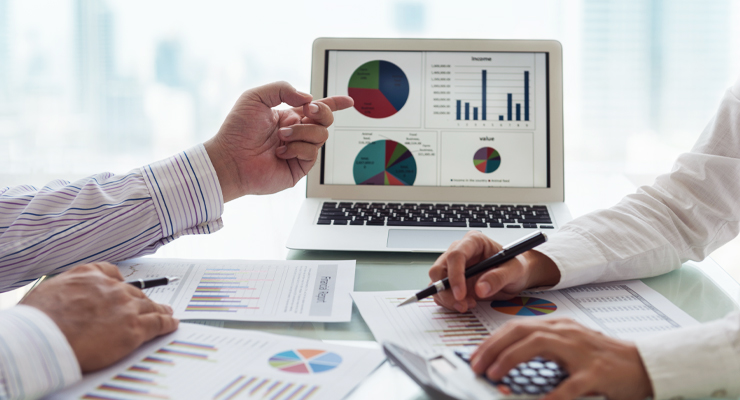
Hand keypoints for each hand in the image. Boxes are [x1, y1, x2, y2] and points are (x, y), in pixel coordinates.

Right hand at [21, 262, 178, 371]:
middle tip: (148, 304)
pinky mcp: (135, 329)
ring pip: (150, 306)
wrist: (45, 338)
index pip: (111, 274)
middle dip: (141, 299)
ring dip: (159, 310)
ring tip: (166, 312)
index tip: (123, 286)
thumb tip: (63, 298)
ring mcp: (126, 308)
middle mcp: (112, 288)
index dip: (119, 282)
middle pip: (134, 292)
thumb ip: (65, 289)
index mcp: (90, 276)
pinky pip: (158, 323)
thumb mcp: (47, 290)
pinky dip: (167, 323)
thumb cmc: (39, 320)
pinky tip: (172, 323)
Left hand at [204, 81, 353, 200]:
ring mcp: (298, 150)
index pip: (316, 108)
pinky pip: (312, 153)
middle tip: (309, 111)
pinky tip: (280, 152)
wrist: (229, 158)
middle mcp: (296, 133)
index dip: (334, 103)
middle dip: (323, 112)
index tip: (348, 101)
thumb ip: (282, 88)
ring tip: (281, 137)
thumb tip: (308, 99)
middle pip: (326, 120)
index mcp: (288, 116)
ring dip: (302, 132)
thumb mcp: (255, 97)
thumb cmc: (237, 130)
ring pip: (321, 135)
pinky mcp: (298, 167)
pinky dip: (297, 148)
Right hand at [429, 231, 559, 311]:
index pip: (455, 255)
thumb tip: (480, 289)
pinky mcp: (452, 281)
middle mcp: (459, 251)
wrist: (517, 277)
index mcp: (473, 242)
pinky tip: (465, 304)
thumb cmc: (516, 267)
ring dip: (447, 298)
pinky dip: (449, 302)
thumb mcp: (515, 271)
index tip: (461, 294)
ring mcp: (453, 267)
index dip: (455, 275)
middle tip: (462, 304)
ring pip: (436, 283)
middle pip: (439, 270)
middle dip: (446, 290)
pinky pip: (441, 292)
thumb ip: (499, 278)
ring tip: (468, 305)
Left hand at [469, 318, 652, 399]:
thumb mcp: (569, 347)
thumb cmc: (603, 358)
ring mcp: (581, 351)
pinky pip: (569, 385)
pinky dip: (552, 395)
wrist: (644, 363)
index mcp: (558, 327)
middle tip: (477, 366)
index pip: (516, 326)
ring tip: (495, 374)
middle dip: (493, 347)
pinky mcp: (595, 373)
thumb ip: (542, 351)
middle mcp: (566, 333)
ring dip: (511, 359)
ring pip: (537, 345)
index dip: (492, 341)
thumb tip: (506, 362)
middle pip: (520, 331)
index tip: (476, 356)